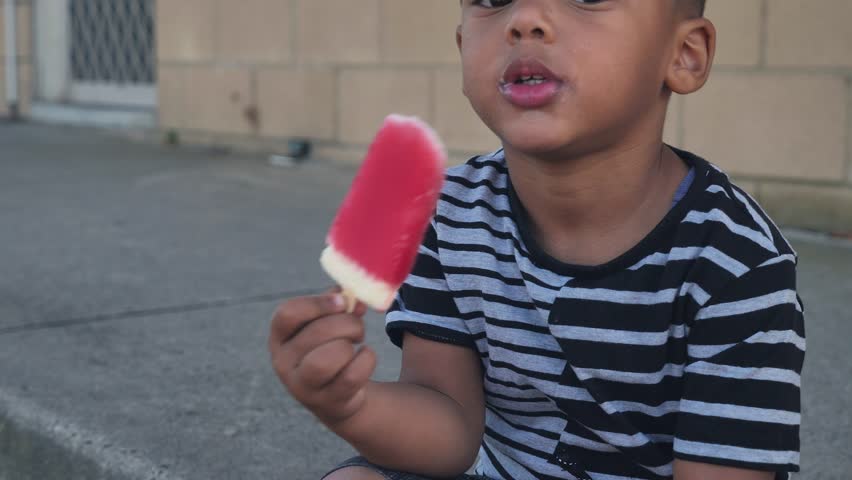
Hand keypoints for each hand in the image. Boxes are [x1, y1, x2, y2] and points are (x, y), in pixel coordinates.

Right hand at [268, 291, 376, 424]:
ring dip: (351, 345)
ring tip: (357, 344)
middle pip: (317, 333)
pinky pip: (351, 376)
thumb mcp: (329, 321)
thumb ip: (339, 304)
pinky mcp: (326, 402)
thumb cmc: (331, 345)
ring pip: (327, 360)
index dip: (317, 303)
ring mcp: (302, 386)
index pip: (288, 314)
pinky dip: (366, 361)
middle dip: (347, 324)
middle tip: (358, 328)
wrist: (338, 392)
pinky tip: (365, 357)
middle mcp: (284, 363)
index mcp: (280, 336)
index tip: (342, 301)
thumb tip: (355, 298)